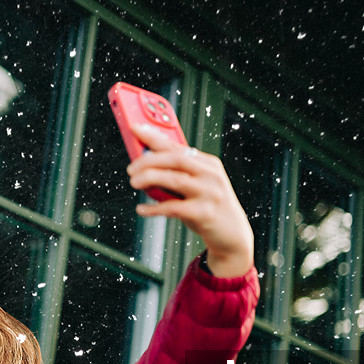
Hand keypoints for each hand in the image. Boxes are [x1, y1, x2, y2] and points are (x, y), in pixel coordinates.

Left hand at [126, 124, 253, 277]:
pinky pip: (174, 207)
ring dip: (149, 178)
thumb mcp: (196, 185)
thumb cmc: (207, 207)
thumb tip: (142, 163)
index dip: (154, 136)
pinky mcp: (205, 213)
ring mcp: (210, 193)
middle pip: (175, 159)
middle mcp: (211, 175)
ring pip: (175, 179)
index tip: (135, 128)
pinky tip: (141, 209)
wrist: (232, 235)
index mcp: (208, 163)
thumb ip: (176, 174)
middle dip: (149, 160)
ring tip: (133, 182)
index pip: (177, 145)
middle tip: (130, 168)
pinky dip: (154, 208)